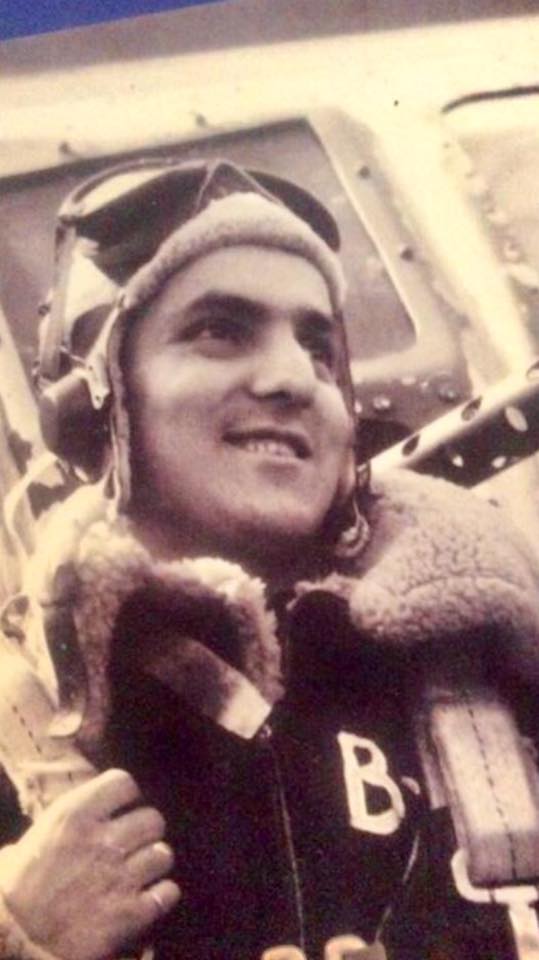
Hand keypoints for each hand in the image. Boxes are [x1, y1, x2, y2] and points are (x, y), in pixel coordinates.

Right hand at [0, 768, 179, 959]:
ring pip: (163, 854)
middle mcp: (105, 840)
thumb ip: (64, 822)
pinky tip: (148, 897)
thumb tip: (81, 816)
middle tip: (132, 844)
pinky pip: (168, 892)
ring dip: (154, 862)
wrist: (16, 939)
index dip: (125, 795)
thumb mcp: (32, 840)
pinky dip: (161, 895)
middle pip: (152, 819)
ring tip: (140, 871)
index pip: (123, 783)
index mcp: (76, 815)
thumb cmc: (16, 888)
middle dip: (144, 831)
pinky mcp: (132, 913)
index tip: (120, 807)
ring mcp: (121, 877)